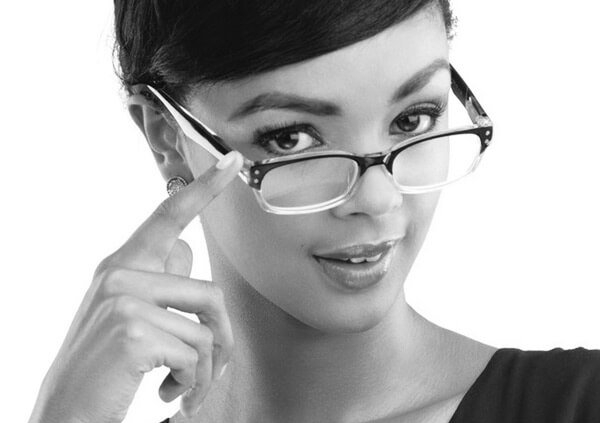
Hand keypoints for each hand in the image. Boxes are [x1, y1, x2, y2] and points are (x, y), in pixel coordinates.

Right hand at [28, 151, 241, 422]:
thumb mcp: (128, 316)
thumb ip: (157, 282)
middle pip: (210, 293)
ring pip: (207, 328)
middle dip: (222, 338)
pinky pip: (195, 355)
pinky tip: (166, 397)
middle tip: (216, 370)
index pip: (168, 217)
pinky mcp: (133, 330)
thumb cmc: (105, 368)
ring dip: (206, 370)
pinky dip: (191, 385)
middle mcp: (120, 274)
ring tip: (185, 391)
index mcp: (122, 266)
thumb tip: (186, 249)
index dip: (204, 189)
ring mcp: (124, 299)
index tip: (232, 162)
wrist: (65, 414)